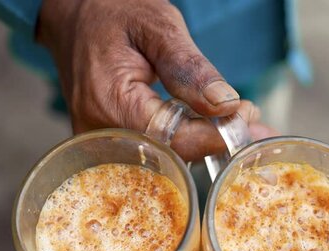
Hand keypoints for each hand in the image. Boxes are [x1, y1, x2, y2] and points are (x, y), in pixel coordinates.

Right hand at [37, 0, 276, 159]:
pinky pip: (152, 151)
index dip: (217, 133)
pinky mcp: (108, 143)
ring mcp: (102, 143)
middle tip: (255, 125)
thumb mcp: (156, 26)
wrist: (74, 16)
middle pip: (172, 156)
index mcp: (112, 103)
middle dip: (218, 142)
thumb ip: (188, 67)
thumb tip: (224, 104)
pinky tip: (208, 126)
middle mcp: (102, 134)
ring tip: (238, 123)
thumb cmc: (112, 13)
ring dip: (205, 142)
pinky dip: (184, 140)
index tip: (249, 116)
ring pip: (164, 158)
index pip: (175, 137)